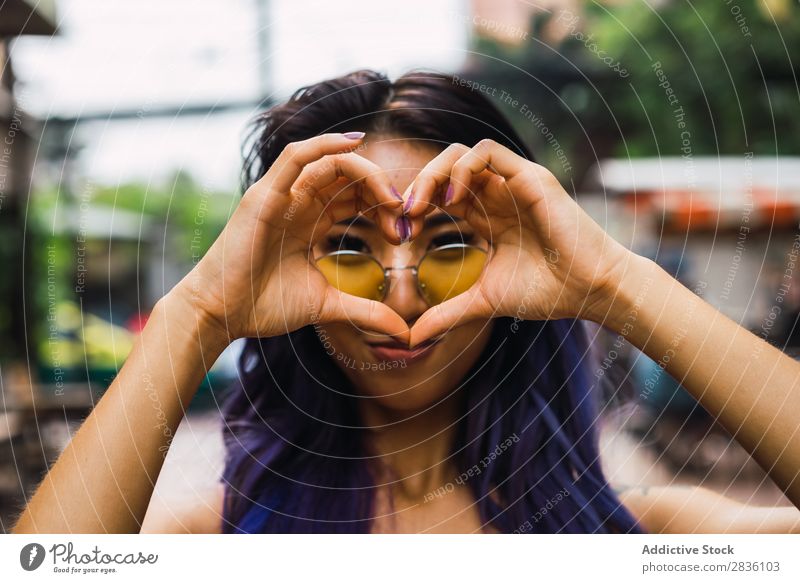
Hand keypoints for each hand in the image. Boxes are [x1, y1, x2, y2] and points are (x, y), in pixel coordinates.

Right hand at [170, 133, 410, 343]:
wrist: (222, 315)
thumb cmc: (264, 306)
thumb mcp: (327, 306)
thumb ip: (366, 312)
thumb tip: (405, 334)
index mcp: (310, 220)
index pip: (354, 196)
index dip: (383, 205)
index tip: (405, 231)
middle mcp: (297, 202)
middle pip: (349, 176)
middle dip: (382, 190)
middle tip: (404, 216)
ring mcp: (280, 195)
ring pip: (330, 162)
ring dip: (366, 173)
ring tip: (389, 197)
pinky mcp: (265, 196)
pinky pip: (295, 157)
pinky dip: (324, 144)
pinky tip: (354, 143)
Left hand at [402, 139, 638, 346]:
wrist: (591, 291)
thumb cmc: (547, 293)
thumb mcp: (484, 302)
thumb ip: (447, 314)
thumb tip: (412, 338)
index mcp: (487, 216)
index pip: (441, 194)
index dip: (417, 206)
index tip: (402, 234)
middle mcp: (498, 194)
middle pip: (445, 169)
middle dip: (417, 186)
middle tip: (403, 216)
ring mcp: (513, 182)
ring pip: (461, 153)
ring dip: (433, 173)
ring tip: (421, 206)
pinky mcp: (529, 177)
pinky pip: (487, 151)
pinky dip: (462, 168)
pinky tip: (452, 199)